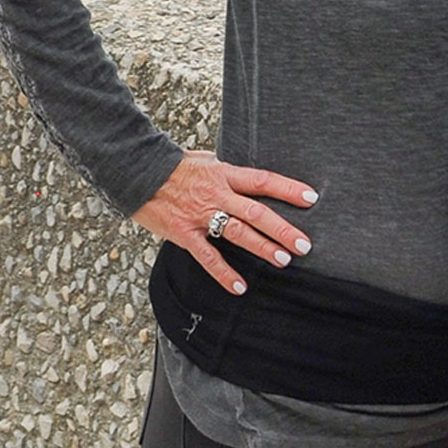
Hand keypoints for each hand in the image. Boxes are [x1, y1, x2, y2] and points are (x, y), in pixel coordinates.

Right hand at [131, 152, 319, 293]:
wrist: (137, 172)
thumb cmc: (173, 166)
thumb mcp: (205, 160)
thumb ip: (227, 171)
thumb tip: (248, 178)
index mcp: (224, 174)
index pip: (262, 180)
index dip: (288, 189)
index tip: (311, 198)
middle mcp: (216, 194)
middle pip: (255, 212)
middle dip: (281, 229)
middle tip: (304, 244)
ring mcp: (200, 215)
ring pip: (237, 233)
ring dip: (261, 248)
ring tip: (283, 260)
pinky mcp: (184, 233)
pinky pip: (208, 256)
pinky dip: (224, 273)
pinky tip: (240, 286)